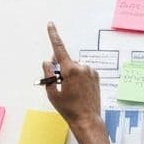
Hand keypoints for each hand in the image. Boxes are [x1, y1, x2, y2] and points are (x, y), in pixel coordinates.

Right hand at [41, 22, 111, 143]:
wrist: (87, 119)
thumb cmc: (68, 109)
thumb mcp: (52, 93)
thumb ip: (48, 74)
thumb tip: (47, 62)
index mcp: (70, 70)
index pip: (59, 48)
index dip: (54, 35)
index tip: (51, 24)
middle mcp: (82, 67)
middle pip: (66, 61)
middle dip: (61, 68)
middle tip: (59, 84)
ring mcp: (91, 71)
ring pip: (75, 67)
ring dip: (71, 74)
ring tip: (71, 91)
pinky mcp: (96, 75)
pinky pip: (83, 72)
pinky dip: (79, 77)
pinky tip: (79, 90)